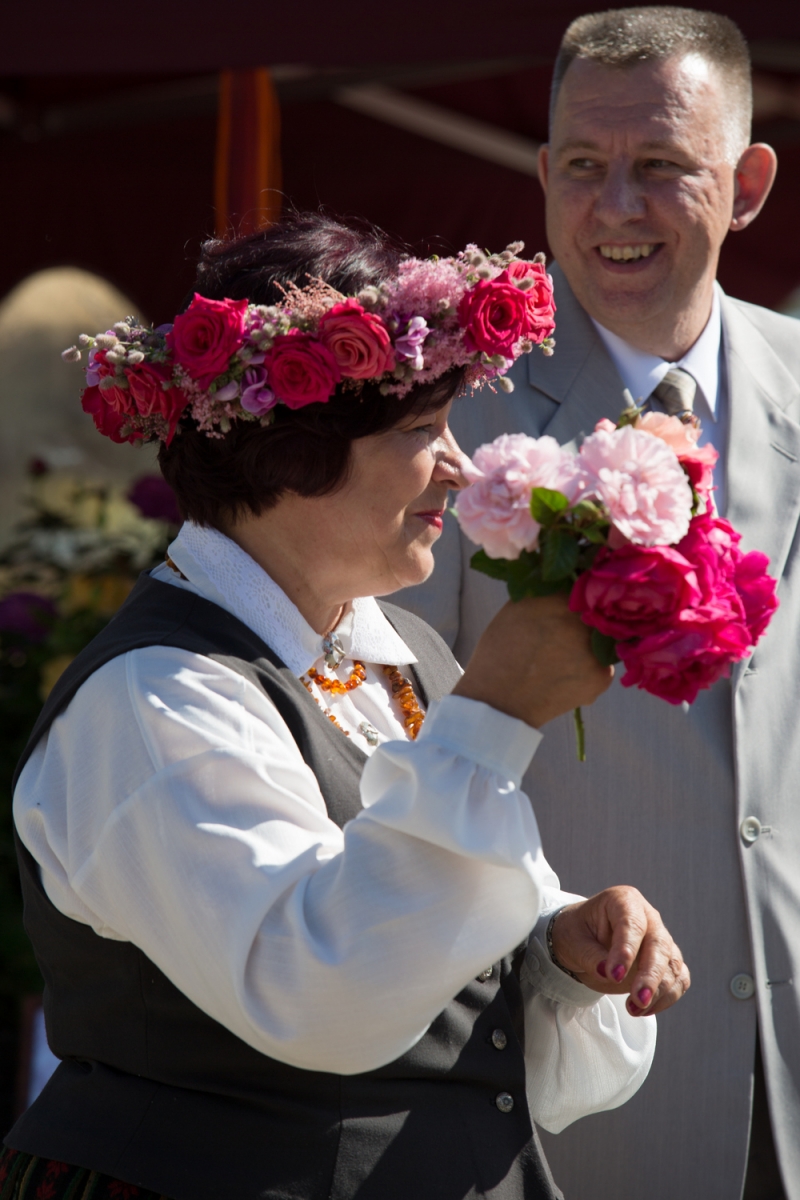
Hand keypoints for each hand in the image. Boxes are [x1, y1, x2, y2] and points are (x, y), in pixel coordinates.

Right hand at [452, 594, 612, 727]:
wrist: (499, 702)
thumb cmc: (500, 651)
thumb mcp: (516, 608)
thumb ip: (545, 591)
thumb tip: (569, 577)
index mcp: (558, 599)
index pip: (584, 583)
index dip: (578, 593)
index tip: (569, 604)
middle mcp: (581, 621)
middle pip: (597, 610)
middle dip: (586, 618)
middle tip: (564, 634)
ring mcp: (596, 649)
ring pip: (604, 638)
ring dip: (589, 643)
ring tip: (561, 657)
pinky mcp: (602, 676)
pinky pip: (602, 664)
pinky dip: (589, 668)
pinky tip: (565, 674)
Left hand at [550, 886, 690, 1015]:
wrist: (583, 940)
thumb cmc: (577, 934)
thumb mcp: (573, 941)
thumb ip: (590, 956)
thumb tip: (607, 972)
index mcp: (623, 900)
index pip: (632, 923)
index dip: (626, 950)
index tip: (614, 975)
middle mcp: (648, 916)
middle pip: (659, 944)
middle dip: (650, 975)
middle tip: (637, 999)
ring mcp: (660, 938)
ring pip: (672, 964)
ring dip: (658, 991)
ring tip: (633, 1009)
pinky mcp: (667, 960)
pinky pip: (679, 978)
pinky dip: (668, 996)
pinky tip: (645, 1009)